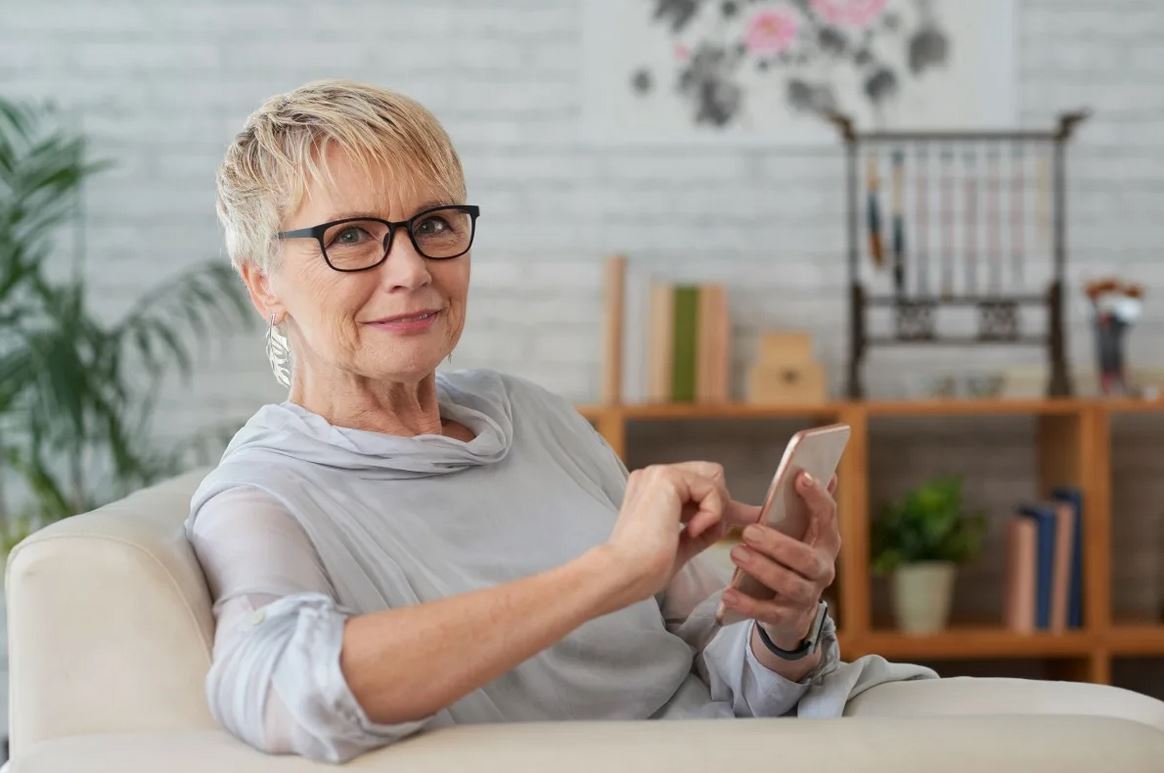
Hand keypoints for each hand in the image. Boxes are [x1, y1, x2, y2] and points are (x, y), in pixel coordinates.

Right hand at [604, 462, 759, 604]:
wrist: (623, 573)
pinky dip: (711, 513)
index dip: (722, 502)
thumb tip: (728, 521)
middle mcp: (652, 477)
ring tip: (695, 534)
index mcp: (651, 491)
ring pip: (713, 480)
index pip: (697, 485)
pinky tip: (692, 530)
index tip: (750, 515)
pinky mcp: (667, 478)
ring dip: (715, 510)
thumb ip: (703, 529)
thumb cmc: (644, 569)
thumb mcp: (682, 545)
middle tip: (713, 531)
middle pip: (711, 475)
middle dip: (721, 503)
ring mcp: (657, 474)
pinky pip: (711, 489)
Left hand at [721, 471, 840, 648]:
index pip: (828, 516)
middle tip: (748, 532)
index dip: (816, 496)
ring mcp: (807, 596)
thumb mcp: (801, 533)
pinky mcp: (788, 617)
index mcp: (826, 542)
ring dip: (762, 569)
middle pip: (806, 558)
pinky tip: (728, 593)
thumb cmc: (793, 560)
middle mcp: (823, 569)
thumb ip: (807, 506)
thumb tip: (820, 470)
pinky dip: (748, 604)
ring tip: (736, 554)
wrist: (793, 612)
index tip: (799, 476)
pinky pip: (769, 612)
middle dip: (778, 544)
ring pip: (789, 584)